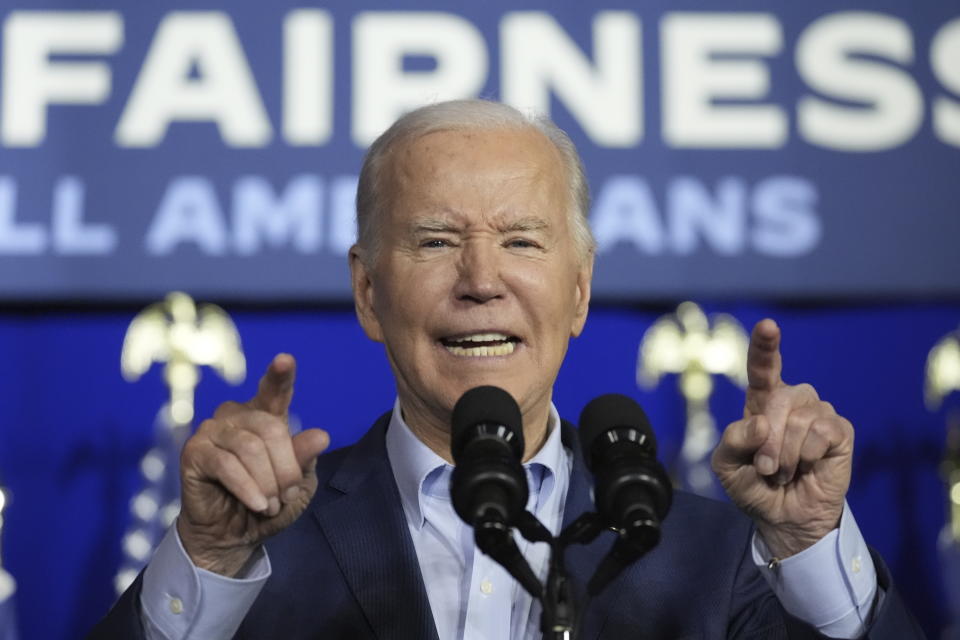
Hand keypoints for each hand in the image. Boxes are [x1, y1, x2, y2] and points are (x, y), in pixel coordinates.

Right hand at [177, 353, 329, 575]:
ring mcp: (212, 430)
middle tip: (286, 496)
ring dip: (267, 482)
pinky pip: (227, 466)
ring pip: (250, 448)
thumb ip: (304, 459)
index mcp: (265, 416)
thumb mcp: (297, 485)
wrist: (233, 535)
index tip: (285, 360)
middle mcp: (237, 415)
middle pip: (271, 428)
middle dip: (286, 468)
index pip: (274, 391)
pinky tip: (257, 504)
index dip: (280, 375)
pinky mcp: (194, 452)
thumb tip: (320, 436)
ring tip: (270, 505)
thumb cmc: (268, 503)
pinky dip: (247, 488)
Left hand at [712, 319, 853, 557]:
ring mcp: (818, 414)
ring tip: (784, 471)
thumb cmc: (752, 486)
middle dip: (768, 439)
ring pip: (801, 418)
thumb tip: (762, 422)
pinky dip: (808, 456)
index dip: (765, 346)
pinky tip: (808, 467)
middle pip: (779, 398)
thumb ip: (733, 440)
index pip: (763, 367)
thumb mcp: (727, 466)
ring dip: (787, 453)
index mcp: (760, 402)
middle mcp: (791, 401)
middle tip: (764, 467)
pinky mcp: (840, 432)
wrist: (782, 518)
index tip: (768, 326)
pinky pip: (823, 432)